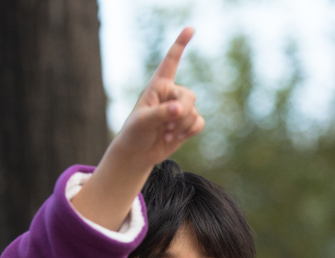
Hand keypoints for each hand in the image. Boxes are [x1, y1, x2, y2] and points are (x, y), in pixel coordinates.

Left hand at [110, 26, 203, 166]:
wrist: (138, 153)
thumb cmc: (135, 132)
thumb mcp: (143, 121)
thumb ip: (161, 113)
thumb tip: (179, 109)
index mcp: (158, 85)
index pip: (171, 61)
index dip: (180, 44)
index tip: (190, 29)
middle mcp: (171, 93)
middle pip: (189, 96)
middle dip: (181, 113)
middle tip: (166, 127)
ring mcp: (181, 108)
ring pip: (194, 111)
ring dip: (181, 127)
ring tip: (166, 134)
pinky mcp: (187, 123)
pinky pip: (199, 123)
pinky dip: (189, 132)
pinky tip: (175, 138)